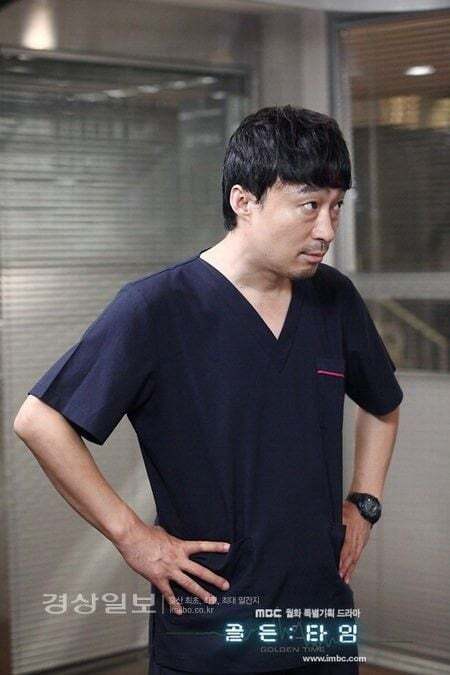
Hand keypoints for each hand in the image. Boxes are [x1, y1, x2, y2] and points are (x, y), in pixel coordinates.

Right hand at [114, 521, 230, 614]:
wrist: (133, 538)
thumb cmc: (145, 533)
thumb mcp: (163, 533)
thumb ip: (169, 539)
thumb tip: (168, 539)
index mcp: (180, 546)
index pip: (202, 545)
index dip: (216, 546)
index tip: (228, 547)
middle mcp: (178, 559)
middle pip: (200, 571)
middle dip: (214, 579)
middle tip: (226, 585)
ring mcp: (169, 570)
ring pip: (189, 584)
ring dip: (201, 593)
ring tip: (211, 600)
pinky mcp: (158, 578)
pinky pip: (168, 594)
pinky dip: (174, 604)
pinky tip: (179, 611)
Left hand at [339, 500, 371, 583]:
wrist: (366, 505)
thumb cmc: (352, 508)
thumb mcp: (340, 513)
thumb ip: (334, 524)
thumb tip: (325, 532)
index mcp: (351, 531)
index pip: (347, 548)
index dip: (343, 559)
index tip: (339, 568)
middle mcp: (358, 538)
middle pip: (352, 556)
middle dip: (346, 568)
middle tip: (341, 578)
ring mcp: (362, 541)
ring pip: (356, 557)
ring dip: (351, 569)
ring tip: (346, 579)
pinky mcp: (363, 542)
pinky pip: (359, 554)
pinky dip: (355, 563)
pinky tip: (351, 569)